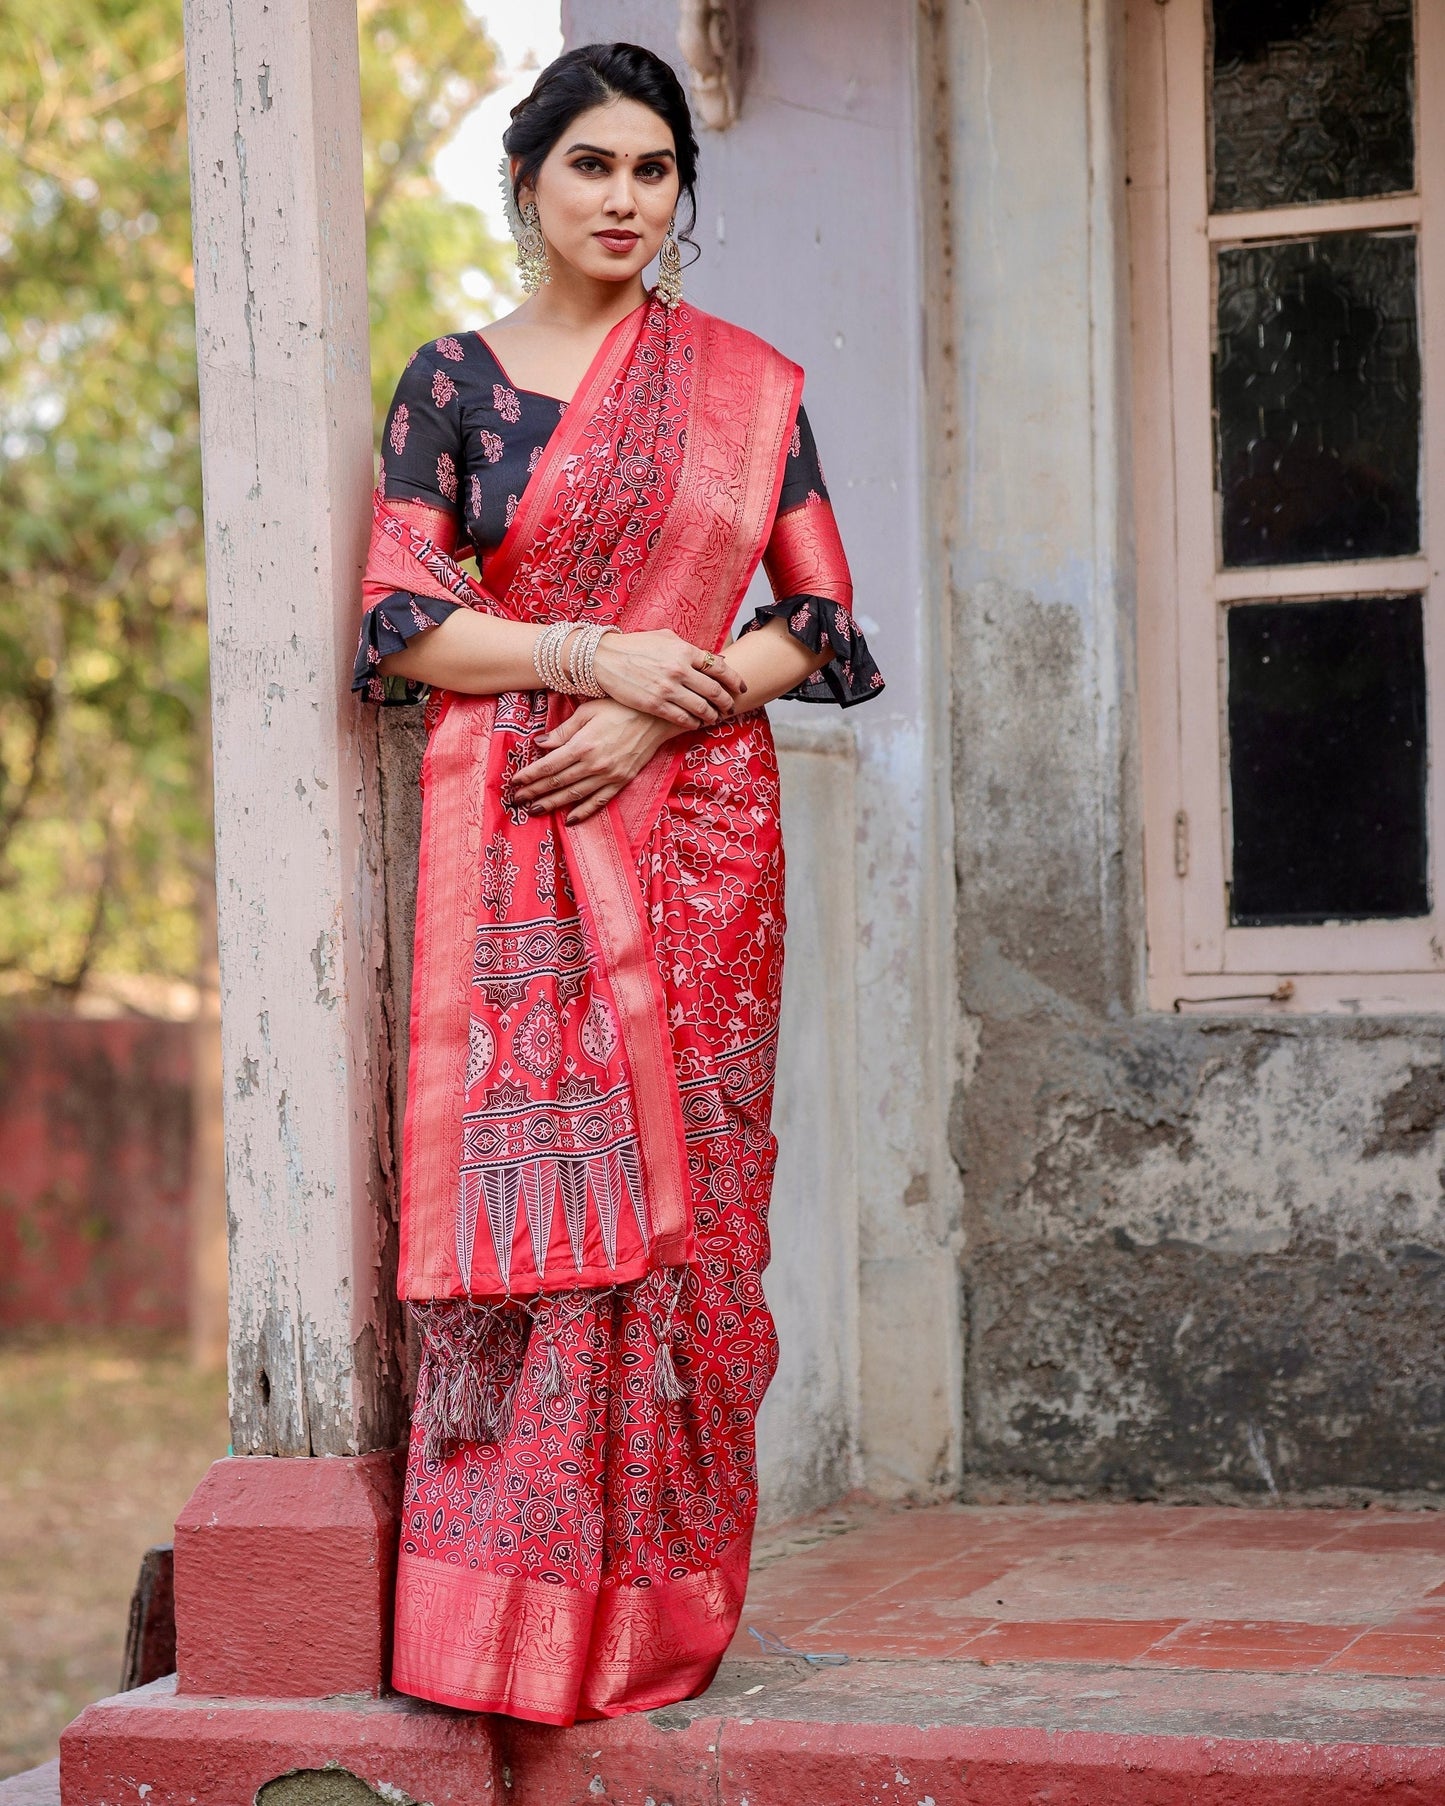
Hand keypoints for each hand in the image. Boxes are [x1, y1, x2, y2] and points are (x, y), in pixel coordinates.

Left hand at [508, 698, 679, 823]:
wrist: (657, 717)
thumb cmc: (620, 707)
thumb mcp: (588, 711)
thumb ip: (563, 731)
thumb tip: (540, 744)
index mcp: (583, 745)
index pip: (549, 765)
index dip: (529, 775)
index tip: (514, 782)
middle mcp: (594, 764)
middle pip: (557, 783)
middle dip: (534, 792)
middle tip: (516, 801)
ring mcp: (609, 776)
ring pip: (574, 795)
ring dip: (552, 804)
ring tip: (534, 811)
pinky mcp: (621, 781)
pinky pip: (599, 801)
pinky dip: (583, 812)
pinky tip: (569, 820)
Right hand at [592, 629, 746, 727]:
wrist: (604, 659)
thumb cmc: (635, 646)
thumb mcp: (665, 637)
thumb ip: (688, 648)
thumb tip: (712, 658)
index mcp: (684, 650)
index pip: (719, 667)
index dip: (734, 680)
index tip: (740, 688)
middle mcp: (679, 670)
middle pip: (715, 690)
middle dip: (727, 701)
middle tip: (731, 706)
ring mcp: (668, 689)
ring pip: (702, 707)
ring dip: (713, 715)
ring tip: (715, 717)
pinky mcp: (655, 704)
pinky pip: (683, 718)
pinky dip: (694, 722)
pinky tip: (696, 723)